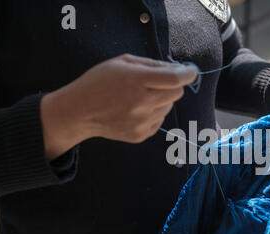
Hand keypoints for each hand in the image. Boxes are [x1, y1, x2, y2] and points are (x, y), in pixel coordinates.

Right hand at [41, 54, 197, 159]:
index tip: (190, 71)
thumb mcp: (122, 62)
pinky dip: (153, 113)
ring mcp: (142, 122)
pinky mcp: (141, 135)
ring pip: (168, 107)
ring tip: (137, 98)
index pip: (175, 79)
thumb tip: (178, 69)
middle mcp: (142, 103)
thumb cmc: (99, 82)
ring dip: (160, 100)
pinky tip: (134, 110)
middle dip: (172, 86)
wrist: (79, 112)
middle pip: (177, 93)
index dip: (187, 74)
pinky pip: (159, 120)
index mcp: (137, 81)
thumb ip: (152, 64)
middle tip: (155, 83)